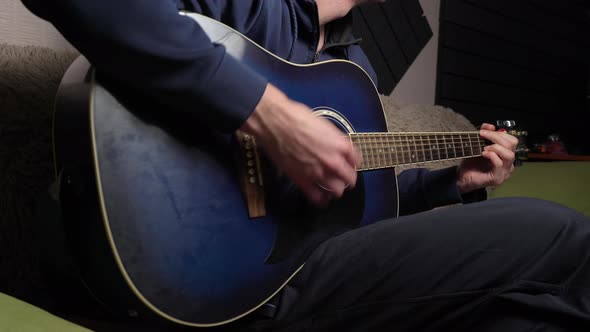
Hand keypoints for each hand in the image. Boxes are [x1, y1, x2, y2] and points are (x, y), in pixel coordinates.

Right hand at [241, 84, 360, 205]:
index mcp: (341, 145)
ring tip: (333, 189)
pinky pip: (318, 198)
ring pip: (336, 191)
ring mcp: (319, 174)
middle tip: (344, 179)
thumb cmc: (296, 117)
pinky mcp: (303, 181)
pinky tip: (322, 198)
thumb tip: (333, 145)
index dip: (353, 163)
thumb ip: (332, 139)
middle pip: (350, 178)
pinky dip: (321, 200)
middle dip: (348, 179)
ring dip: (336, 190)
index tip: (351, 164)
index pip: (356, 160)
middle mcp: (333, 161)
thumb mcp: (323, 124)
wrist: (276, 123)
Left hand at [456, 123, 518, 192]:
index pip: (512, 141)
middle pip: (512, 145)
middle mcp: (508, 164)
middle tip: (483, 134)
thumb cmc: (471, 164)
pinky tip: (483, 154)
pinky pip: (499, 163)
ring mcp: (504, 172)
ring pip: (509, 155)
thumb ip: (485, 135)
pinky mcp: (497, 178)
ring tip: (485, 147)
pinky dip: (491, 155)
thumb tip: (490, 126)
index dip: (500, 133)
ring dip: (496, 147)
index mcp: (506, 156)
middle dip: (497, 137)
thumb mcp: (478, 145)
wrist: (461, 179)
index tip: (487, 130)